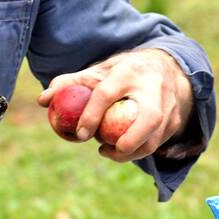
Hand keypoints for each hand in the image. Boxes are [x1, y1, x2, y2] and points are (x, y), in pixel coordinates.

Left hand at [37, 48, 193, 161]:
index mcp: (128, 71)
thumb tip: (43, 101)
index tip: (79, 135)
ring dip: (131, 152)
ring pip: (155, 138)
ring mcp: (170, 105)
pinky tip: (121, 149)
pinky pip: (158, 144)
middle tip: (103, 150)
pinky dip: (139, 151)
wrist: (162, 66)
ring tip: (108, 151)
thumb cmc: (121, 73)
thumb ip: (69, 84)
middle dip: (127, 141)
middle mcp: (154, 87)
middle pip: (148, 119)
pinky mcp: (176, 120)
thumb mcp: (97, 72)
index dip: (91, 116)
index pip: (107, 93)